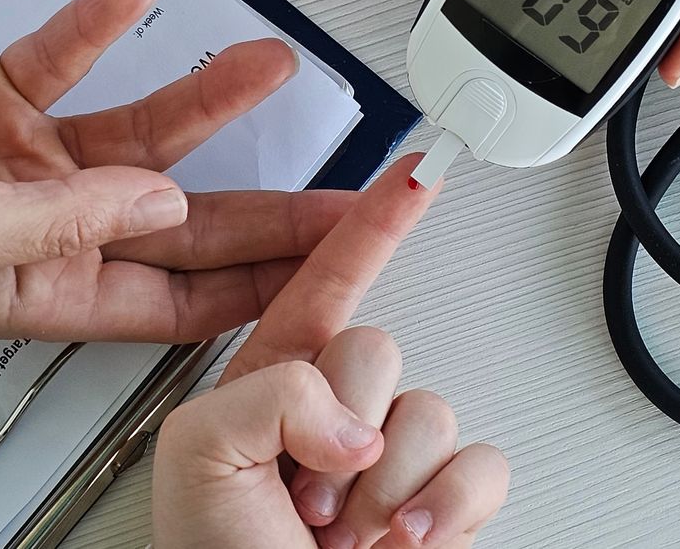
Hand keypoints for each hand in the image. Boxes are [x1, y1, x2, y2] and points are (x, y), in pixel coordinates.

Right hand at [0, 0, 353, 339]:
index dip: (256, 281)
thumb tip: (160, 205)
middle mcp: (29, 229)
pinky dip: (100, 29)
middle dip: (265, 201)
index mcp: (23, 288)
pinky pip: (65, 61)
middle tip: (343, 180)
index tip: (330, 262)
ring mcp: (11, 162)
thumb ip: (59, 221)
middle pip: (177, 218)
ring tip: (265, 60)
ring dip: (202, 94)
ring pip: (137, 131)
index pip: (170, 297)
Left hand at [154, 155, 508, 548]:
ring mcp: (390, 462)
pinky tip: (400, 539)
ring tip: (337, 532)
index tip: (414, 168)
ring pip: (435, 407)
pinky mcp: (442, 505)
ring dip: (385, 484)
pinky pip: (483, 464)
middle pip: (380, 345)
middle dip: (344, 419)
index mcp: (264, 381)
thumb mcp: (196, 452)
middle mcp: (333, 413)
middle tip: (303, 489)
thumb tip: (356, 414)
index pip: (323, 277)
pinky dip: (443, 509)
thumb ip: (270, 392)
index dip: (370, 220)